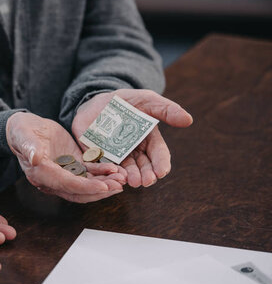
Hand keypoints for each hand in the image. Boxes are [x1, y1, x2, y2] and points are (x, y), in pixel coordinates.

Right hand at [6, 112, 125, 202]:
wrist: (24, 128)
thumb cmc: (22, 131)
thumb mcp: (24, 136)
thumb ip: (30, 147)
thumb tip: (35, 158)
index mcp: (41, 174)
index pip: (67, 185)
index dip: (86, 187)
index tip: (103, 186)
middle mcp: (53, 179)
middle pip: (80, 191)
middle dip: (101, 190)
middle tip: (119, 185)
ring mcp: (64, 173)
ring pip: (87, 184)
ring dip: (105, 183)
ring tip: (122, 178)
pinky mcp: (72, 165)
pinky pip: (89, 172)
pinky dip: (102, 172)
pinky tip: (115, 168)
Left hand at [72, 90, 192, 187]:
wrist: (96, 102)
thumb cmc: (125, 101)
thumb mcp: (146, 101)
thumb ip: (165, 109)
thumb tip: (188, 120)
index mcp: (149, 141)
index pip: (158, 155)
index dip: (161, 164)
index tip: (162, 171)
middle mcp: (134, 152)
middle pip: (143, 167)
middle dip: (146, 175)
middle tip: (146, 182)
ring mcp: (116, 156)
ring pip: (124, 170)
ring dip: (129, 176)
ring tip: (131, 181)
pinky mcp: (98, 157)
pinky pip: (103, 167)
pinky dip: (108, 172)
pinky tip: (112, 175)